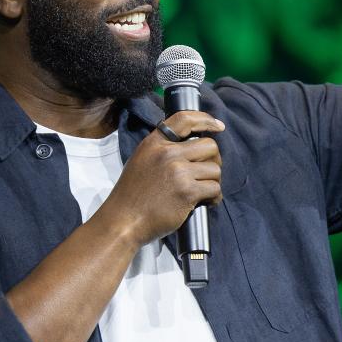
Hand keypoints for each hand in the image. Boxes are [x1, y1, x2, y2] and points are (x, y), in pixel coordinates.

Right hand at [96, 111, 224, 244]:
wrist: (123, 222)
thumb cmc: (132, 196)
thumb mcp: (142, 161)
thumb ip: (162, 150)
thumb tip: (192, 146)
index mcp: (154, 143)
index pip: (184, 119)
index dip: (206, 120)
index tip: (218, 126)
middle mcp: (167, 154)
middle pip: (209, 146)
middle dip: (213, 160)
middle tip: (207, 173)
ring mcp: (178, 172)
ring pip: (215, 169)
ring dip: (213, 181)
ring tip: (203, 191)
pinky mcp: (187, 191)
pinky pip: (214, 188)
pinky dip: (214, 197)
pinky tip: (206, 202)